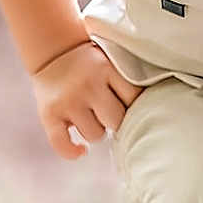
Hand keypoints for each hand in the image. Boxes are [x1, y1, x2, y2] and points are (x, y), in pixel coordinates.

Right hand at [31, 41, 144, 159]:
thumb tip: (154, 109)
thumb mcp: (111, 61)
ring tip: (92, 118)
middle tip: (110, 112)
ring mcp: (67, 101)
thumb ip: (128, 81)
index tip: (131, 105)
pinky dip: (72, 151)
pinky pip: (62, 143)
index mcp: (107, 69)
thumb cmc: (91, 63)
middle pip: (116, 121)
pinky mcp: (49, 114)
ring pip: (94, 135)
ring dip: (96, 131)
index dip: (135, 106)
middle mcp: (87, 85)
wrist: (52, 50)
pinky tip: (81, 149)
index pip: (134, 99)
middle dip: (116, 121)